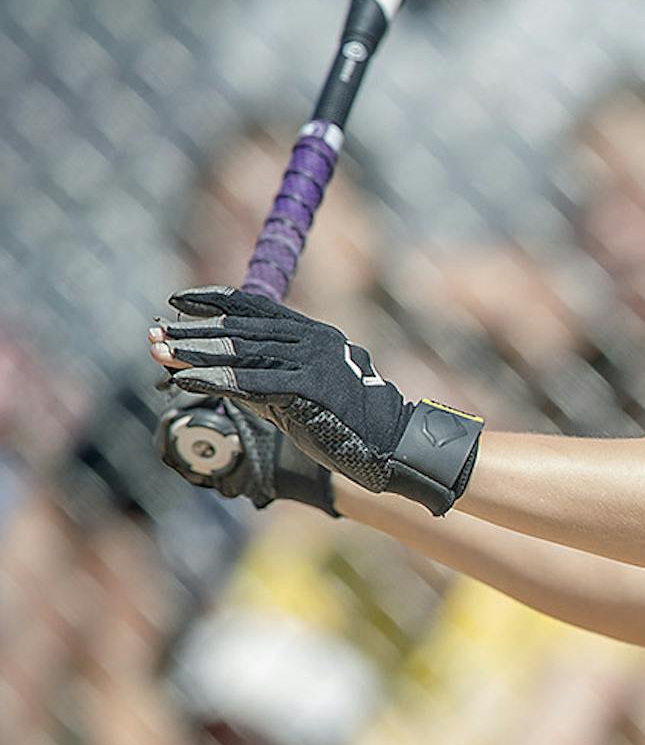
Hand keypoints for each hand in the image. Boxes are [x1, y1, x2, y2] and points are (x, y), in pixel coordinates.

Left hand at [151, 287, 484, 515]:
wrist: (390, 445)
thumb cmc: (346, 422)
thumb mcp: (299, 390)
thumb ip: (262, 374)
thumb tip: (208, 370)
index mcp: (314, 332)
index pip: (256, 305)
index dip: (214, 299)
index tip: (177, 300)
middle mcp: (314, 339)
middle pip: (241, 327)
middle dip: (193, 330)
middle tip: (154, 333)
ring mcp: (314, 361)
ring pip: (242, 352)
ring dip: (195, 353)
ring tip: (160, 353)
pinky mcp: (310, 388)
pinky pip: (251, 382)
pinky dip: (212, 380)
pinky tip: (183, 381)